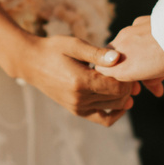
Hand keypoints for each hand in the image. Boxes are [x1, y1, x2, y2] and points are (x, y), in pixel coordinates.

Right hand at [13, 35, 139, 126]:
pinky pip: (103, 119)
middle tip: (132, 72)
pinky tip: (120, 101)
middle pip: (118, 98)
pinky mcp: (77, 111)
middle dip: (128, 86)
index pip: (117, 87)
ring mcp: (78, 107)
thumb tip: (118, 58)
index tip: (129, 65)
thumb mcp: (74, 45)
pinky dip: (115, 113)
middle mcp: (79, 99)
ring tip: (125, 82)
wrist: (31, 63)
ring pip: (114, 108)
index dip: (128, 78)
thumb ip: (97, 53)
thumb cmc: (53, 49)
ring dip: (124, 97)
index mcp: (80, 81)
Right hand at [99, 16, 163, 82]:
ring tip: (144, 52)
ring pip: (119, 42)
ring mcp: (127, 32)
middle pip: (108, 56)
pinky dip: (138, 35)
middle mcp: (120, 49)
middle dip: (117, 61)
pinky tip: (151, 38)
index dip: (112, 74)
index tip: (122, 77)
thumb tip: (155, 90)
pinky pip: (132, 30)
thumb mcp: (160, 75)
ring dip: (127, 48)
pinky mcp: (137, 21)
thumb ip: (150, 82)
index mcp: (123, 68)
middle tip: (134, 66)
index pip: (103, 71)